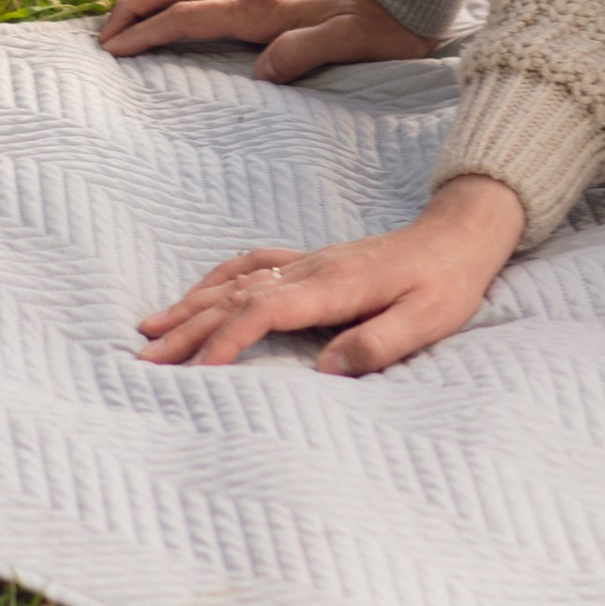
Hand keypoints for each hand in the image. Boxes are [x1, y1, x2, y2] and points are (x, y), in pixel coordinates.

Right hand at [98, 0, 441, 79]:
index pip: (189, 16)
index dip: (146, 32)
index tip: (112, 49)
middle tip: (102, 31)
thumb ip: (305, 53)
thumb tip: (260, 71)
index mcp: (266, 8)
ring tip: (126, 11)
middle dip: (134, 5)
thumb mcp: (352, 45)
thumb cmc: (386, 26)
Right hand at [136, 175, 528, 376]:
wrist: (460, 235)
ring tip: (148, 327)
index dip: (229, 339)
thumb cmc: (446, 282)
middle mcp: (311, 270)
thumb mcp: (427, 320)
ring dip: (191, 304)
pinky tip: (197, 292)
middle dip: (189, 328)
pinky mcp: (312, 261)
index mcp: (335, 287)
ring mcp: (309, 262)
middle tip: (145, 357)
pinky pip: (252, 264)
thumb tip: (325, 368)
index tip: (199, 370)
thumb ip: (377, 344)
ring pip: (235, 281)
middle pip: (235, 297)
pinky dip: (216, 278)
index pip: (264, 310)